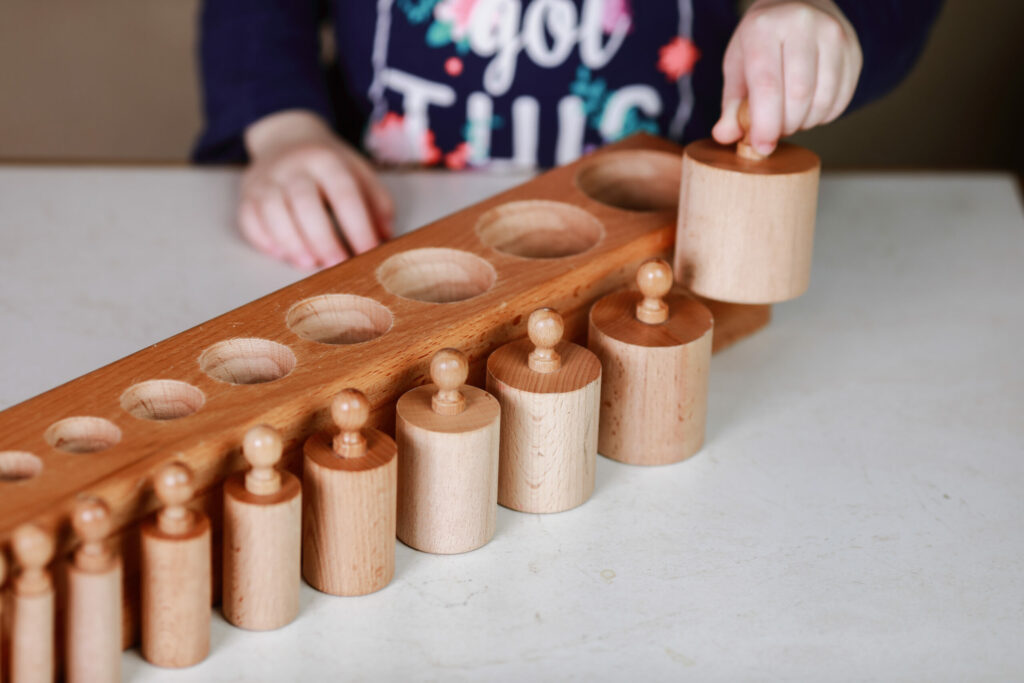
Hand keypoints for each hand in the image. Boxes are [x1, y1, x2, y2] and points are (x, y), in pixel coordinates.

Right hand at [240, 110, 393, 268]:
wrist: (287, 139)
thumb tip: (385, 238)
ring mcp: (265, 179)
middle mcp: (292, 166)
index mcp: (326, 159)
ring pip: (272, 211)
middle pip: (304, 202)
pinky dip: (263, 240)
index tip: (368, 253)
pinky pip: (249, 218)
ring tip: (309, 263)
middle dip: (322, 239)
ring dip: (291, 242)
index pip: (344, 194)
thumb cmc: (330, 166)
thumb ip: (377, 204)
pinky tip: (281, 254)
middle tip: (337, 265)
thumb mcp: (360, 173)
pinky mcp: (247, 194)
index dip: (357, 227)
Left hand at [712, 0, 861, 155]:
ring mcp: (834, 35)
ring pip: (823, 100)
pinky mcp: (853, 49)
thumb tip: (725, 136)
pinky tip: (809, 109)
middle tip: (775, 129)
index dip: (765, 125)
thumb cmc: (761, 40)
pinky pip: (841, 99)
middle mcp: (803, 25)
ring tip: (791, 117)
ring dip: (805, 122)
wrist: (797, 4)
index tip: (761, 147)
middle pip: (798, 96)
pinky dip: (823, 116)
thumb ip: (731, 105)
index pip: (767, 86)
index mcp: (765, 28)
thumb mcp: (737, 65)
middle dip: (785, 125)